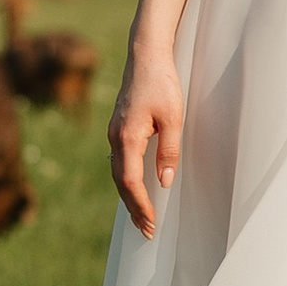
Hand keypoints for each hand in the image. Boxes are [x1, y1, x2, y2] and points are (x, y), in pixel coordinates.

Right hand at [108, 43, 183, 238]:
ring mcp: (114, 133)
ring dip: (129, 196)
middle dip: (133, 208)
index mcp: (127, 138)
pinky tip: (136, 188)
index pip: (131, 182)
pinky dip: (127, 180)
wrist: (145, 54)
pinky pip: (119, 161)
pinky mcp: (118, 127)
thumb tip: (165, 180)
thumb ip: (168, 150)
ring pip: (118, 173)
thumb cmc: (161, 83)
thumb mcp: (173, 117)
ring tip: (141, 216)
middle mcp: (115, 138)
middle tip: (146, 231)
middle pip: (121, 182)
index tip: (152, 224)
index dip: (141, 205)